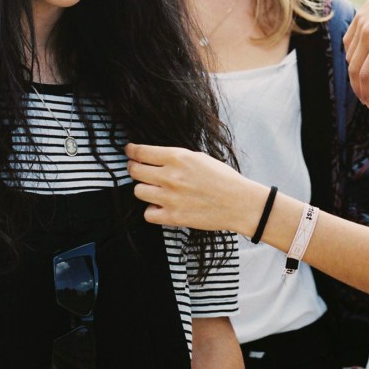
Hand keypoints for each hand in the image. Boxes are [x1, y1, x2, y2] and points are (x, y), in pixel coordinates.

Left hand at [127, 143, 262, 233]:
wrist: (239, 203)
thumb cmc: (223, 179)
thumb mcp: (199, 158)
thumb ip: (176, 158)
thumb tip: (155, 158)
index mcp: (178, 157)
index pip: (142, 152)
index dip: (132, 151)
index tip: (129, 151)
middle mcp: (170, 176)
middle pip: (135, 171)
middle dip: (134, 168)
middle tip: (137, 169)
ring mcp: (170, 197)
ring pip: (138, 191)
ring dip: (145, 189)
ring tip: (155, 190)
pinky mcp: (173, 217)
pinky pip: (147, 213)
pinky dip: (152, 210)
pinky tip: (161, 206)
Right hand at [344, 0, 368, 106]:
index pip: (365, 76)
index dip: (366, 93)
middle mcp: (366, 35)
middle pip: (353, 70)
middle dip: (358, 89)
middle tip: (367, 100)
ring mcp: (359, 25)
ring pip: (348, 57)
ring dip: (354, 73)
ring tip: (367, 82)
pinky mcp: (357, 18)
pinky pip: (347, 43)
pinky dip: (350, 56)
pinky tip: (361, 62)